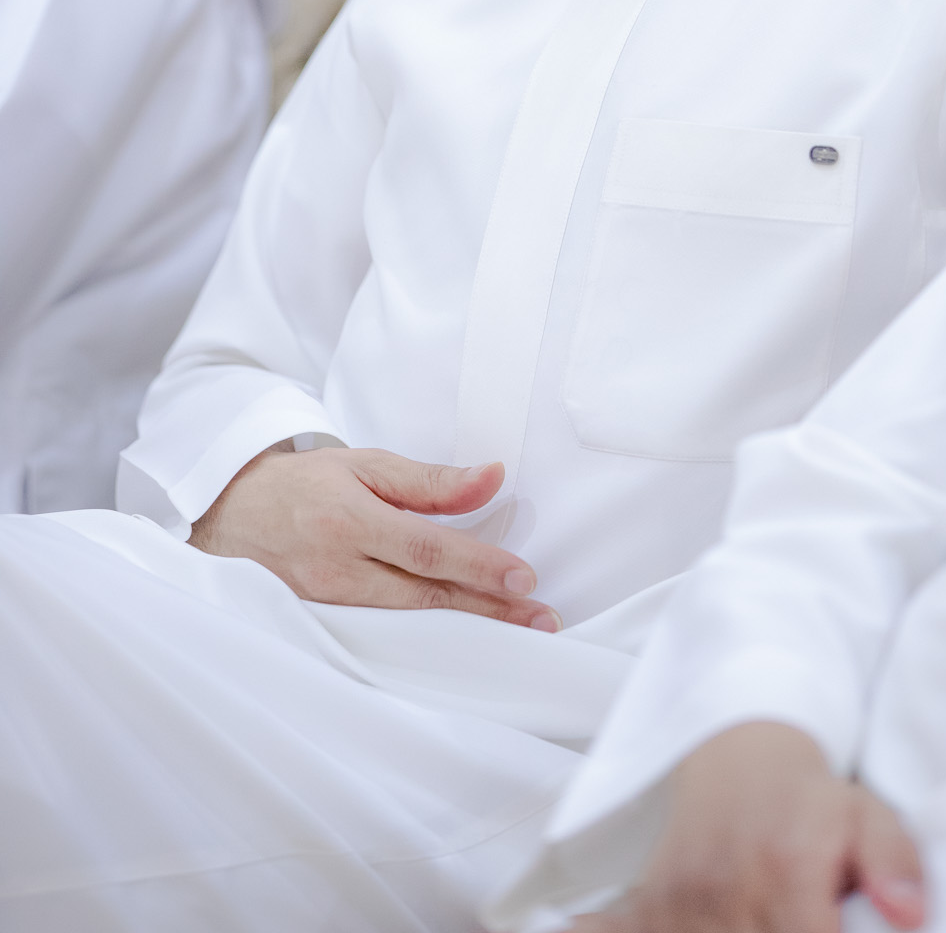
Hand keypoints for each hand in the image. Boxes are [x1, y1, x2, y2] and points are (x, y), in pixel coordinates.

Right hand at [189, 444, 559, 627]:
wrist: (229, 515)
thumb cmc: (305, 485)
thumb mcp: (366, 465)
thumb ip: (430, 481)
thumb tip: (493, 478)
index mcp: (350, 522)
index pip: (427, 550)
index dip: (478, 567)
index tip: (525, 579)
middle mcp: (336, 572)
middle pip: (424, 600)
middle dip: (488, 614)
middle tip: (542, 622)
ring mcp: (325, 609)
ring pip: (406, 629)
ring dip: (464, 636)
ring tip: (515, 640)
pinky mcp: (318, 630)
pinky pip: (381, 642)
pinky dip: (424, 649)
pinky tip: (458, 655)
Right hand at [575, 723, 923, 932]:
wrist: (737, 751)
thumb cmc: (810, 797)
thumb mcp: (869, 815)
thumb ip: (895, 864)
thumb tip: (911, 916)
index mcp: (786, 866)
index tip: (826, 927)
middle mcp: (727, 887)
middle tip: (793, 914)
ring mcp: (681, 900)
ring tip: (762, 913)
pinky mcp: (651, 907)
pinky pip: (640, 932)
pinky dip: (665, 930)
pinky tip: (678, 918)